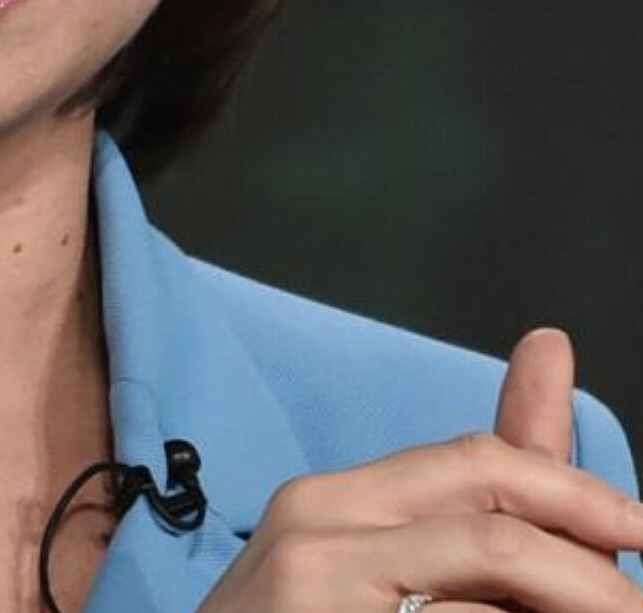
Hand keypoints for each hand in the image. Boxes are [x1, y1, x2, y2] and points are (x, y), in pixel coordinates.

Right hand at [196, 329, 642, 612]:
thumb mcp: (365, 564)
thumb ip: (473, 485)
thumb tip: (551, 340)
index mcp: (326, 501)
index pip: (476, 463)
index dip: (574, 496)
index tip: (637, 532)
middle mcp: (315, 532)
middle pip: (493, 525)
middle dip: (593, 577)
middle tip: (638, 608)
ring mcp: (316, 593)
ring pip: (490, 593)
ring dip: (572, 609)